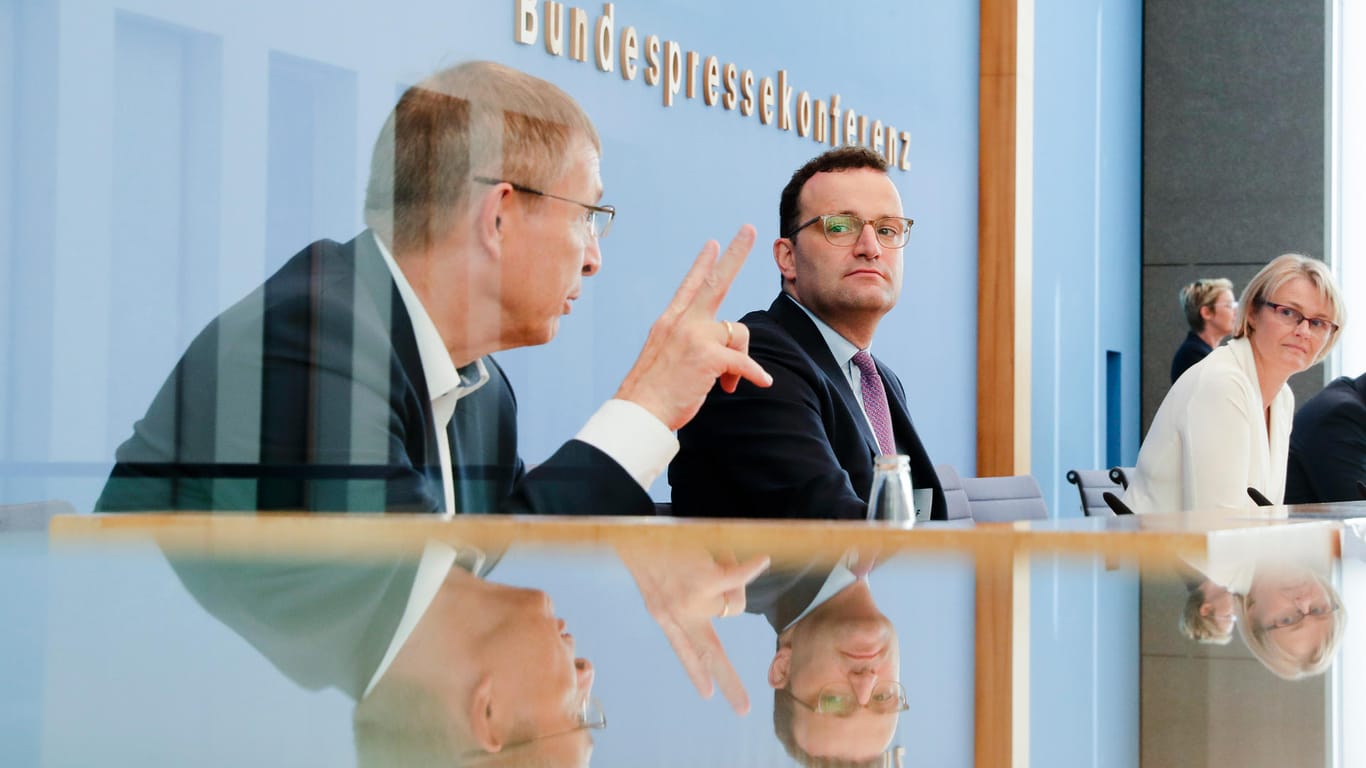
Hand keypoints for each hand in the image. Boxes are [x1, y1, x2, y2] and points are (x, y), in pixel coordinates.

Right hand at [615, 225, 772, 429]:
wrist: (639, 411)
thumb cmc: (653, 392)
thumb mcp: (666, 357)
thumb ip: (690, 343)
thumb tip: (723, 350)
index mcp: (670, 321)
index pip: (690, 285)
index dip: (704, 263)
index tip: (714, 243)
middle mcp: (681, 321)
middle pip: (716, 281)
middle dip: (736, 253)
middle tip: (750, 229)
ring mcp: (694, 336)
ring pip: (738, 332)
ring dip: (741, 359)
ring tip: (727, 383)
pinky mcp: (707, 356)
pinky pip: (744, 361)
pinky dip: (754, 374)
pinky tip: (761, 383)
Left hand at [617, 544, 770, 714]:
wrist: (631, 526)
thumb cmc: (648, 543)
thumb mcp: (660, 578)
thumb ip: (691, 595)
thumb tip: (728, 605)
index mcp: (662, 614)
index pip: (683, 651)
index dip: (697, 672)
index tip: (707, 694)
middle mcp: (676, 614)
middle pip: (710, 655)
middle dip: (728, 683)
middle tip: (744, 709)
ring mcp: (691, 601)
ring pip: (733, 606)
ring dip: (733, 580)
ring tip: (711, 554)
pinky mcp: (704, 580)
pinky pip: (738, 578)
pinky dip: (750, 568)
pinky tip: (761, 559)